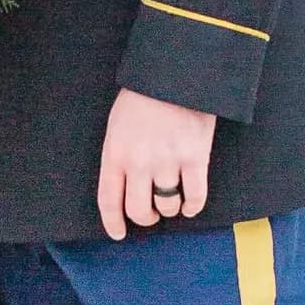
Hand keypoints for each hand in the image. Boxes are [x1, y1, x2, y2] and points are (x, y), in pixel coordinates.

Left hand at [97, 89, 216, 240]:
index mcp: (115, 153)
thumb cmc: (144, 94)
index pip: (109, 200)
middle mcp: (139, 163)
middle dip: (146, 218)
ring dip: (170, 208)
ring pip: (168, 206)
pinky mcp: (195, 158)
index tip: (118, 233)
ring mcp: (167, 162)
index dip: (113, 222)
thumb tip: (126, 186)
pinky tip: (191, 204)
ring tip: (172, 199)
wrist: (176, 71)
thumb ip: (119, 155)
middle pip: (139, 211)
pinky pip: (195, 197)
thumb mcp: (118, 124)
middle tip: (151, 215)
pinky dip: (193, 206)